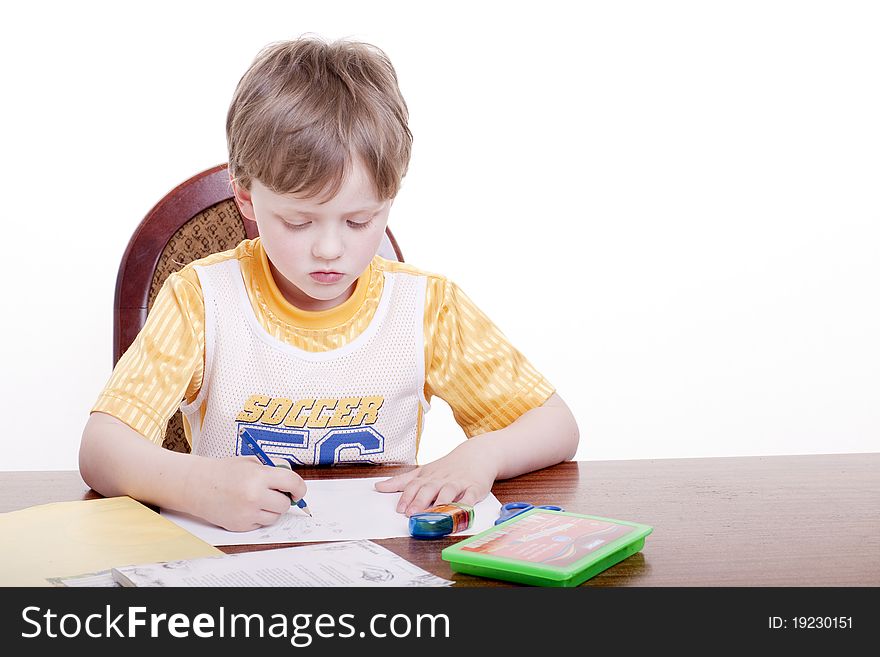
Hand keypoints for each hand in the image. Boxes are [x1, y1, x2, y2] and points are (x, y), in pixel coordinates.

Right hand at [186, 456, 307, 530]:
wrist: (197, 485)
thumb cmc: (224, 471)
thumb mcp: (251, 461)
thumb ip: (274, 467)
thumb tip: (293, 478)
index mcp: (259, 476)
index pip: (293, 483)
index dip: (299, 488)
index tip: (298, 491)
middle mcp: (255, 495)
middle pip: (285, 504)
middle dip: (283, 499)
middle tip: (273, 493)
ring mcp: (247, 512)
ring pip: (274, 516)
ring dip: (271, 509)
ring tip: (256, 499)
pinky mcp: (240, 525)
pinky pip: (261, 524)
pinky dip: (258, 517)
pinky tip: (245, 506)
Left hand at [374, 441, 497, 515]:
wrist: (477, 454)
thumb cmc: (447, 467)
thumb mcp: (423, 471)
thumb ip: (401, 481)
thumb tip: (378, 487)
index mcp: (428, 477)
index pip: (415, 486)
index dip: (407, 497)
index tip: (400, 509)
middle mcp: (441, 480)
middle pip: (429, 489)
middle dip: (420, 501)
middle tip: (412, 513)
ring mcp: (458, 483)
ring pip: (449, 492)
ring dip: (441, 502)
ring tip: (435, 512)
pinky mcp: (474, 488)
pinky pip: (470, 496)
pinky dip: (466, 503)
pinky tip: (462, 510)